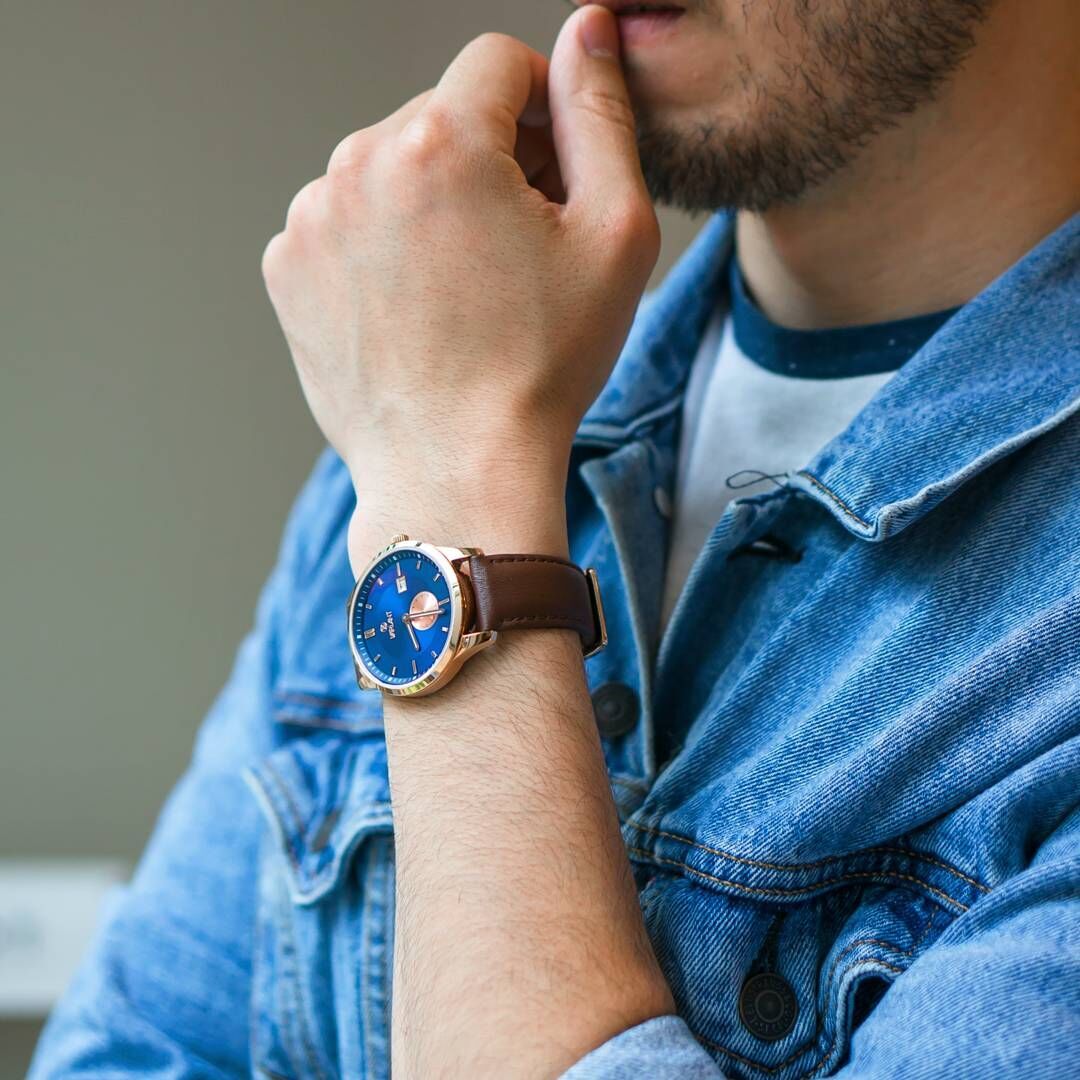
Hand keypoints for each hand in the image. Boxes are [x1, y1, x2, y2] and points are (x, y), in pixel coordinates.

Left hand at [260, 5, 659, 565]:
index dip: (541, 112)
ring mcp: (310, 220)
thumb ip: (601, 115)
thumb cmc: (541, 368)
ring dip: (431, 203)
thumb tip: (586, 32)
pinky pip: (346, 223)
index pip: (497, 64)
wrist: (456, 473)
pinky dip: (382, 247)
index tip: (554, 176)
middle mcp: (357, 164)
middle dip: (486, 161)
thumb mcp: (614, 234)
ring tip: (466, 288)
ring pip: (388, 169)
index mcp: (440, 142)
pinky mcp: (287, 270)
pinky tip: (417, 308)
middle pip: (438, 117)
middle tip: (519, 249)